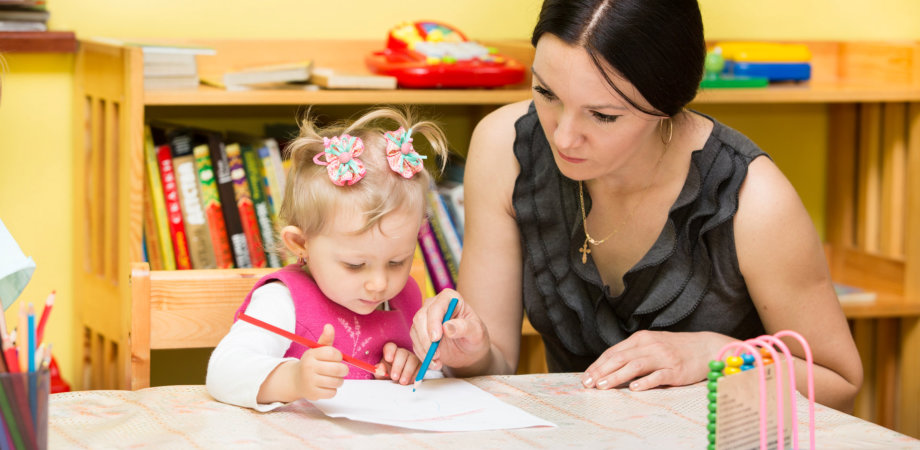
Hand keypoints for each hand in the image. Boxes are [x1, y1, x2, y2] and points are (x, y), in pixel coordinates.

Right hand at [291, 324, 348, 399]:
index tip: (337, 357)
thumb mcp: (317, 350)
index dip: (339, 356)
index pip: (333, 353)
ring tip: (334, 377)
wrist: (296, 380)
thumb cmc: (311, 363)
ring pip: (337, 382)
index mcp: (311, 355)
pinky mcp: (313, 394)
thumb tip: (329, 326)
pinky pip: (332, 393)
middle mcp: (309, 368)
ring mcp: (310, 382)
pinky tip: (327, 385)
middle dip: (343, 369)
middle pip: (337, 369)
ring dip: (339, 380)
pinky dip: (333, 389)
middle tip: (341, 369)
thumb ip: (326, 339)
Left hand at [376, 342, 420, 384]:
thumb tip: (380, 367)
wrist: (398, 383)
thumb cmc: (389, 376)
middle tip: (394, 377)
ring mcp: (412, 359)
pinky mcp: (420, 366)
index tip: (388, 359)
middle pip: (402, 353)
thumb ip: (379, 371)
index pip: (390, 347)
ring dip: (407, 372)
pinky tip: (411, 382)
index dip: (390, 351)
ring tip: (402, 381)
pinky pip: (420, 368)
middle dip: (398, 366)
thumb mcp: (382, 375)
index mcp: (391, 353)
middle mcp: (402, 354)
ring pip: (413, 360)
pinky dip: (415, 376)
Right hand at [409, 289, 489, 371]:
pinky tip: (435, 363)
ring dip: (424, 349)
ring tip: (438, 362)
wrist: (470, 350)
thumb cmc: (476, 336)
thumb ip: (464, 327)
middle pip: (420, 318)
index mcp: (449, 298)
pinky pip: (415, 343)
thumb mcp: (476, 332)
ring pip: (415, 331)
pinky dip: (422, 355)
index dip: (433, 322)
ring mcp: (425, 318)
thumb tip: (447, 327)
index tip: (436, 338)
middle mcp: (434, 305)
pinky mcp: (420, 332)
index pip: (436, 306)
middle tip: (436, 355)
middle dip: (426, 338)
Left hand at [581, 331, 734, 390]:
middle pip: (620, 358)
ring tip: (603, 386)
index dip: (598, 364)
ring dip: (617, 376)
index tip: (586, 376)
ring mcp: (663, 357)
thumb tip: (609, 367)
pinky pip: (657, 376)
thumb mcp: (652, 345)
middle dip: (601, 371)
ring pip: (634, 366)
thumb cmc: (675, 348)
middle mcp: (650, 346)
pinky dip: (645, 382)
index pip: (614, 352)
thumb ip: (633, 353)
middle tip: (588, 383)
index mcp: (641, 339)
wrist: (705, 348)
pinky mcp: (675, 370)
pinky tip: (634, 388)